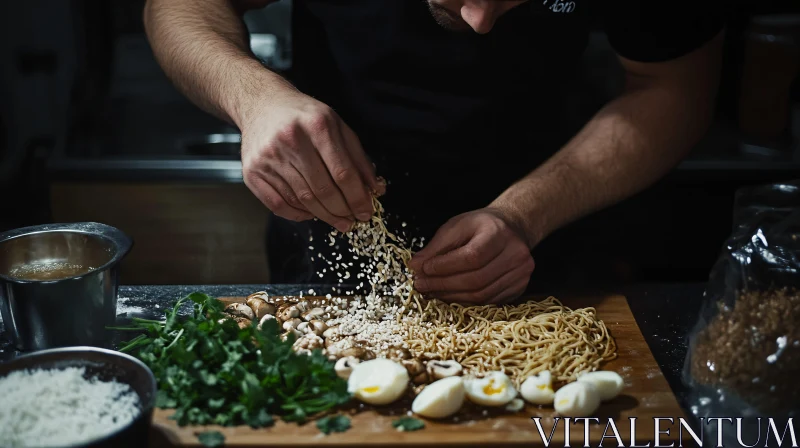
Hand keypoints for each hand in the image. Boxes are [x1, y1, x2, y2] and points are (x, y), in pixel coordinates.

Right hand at [240, 90, 384, 232]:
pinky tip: (311, 213)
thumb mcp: (338, 127)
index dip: (358, 198)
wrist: (262, 105)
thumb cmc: (305, 118)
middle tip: (352, 221)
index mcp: (317, 126)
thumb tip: (376, 191)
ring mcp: (268, 158)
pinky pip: (278, 205)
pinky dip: (298, 215)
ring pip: (302, 200)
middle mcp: (291, 140)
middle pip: (323, 190)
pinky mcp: (252, 172)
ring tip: (338, 220)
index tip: (366, 212)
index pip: (343, 173)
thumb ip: (358, 158)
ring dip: (324, 216)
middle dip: (342, 211)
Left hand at [408, 208, 534, 303]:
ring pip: (481, 295)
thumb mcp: (456, 226)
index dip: (444, 267)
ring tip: (432, 291)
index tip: (422, 269)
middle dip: (443, 285)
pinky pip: (489, 302)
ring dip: (452, 297)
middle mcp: (516, 254)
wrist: (512, 228)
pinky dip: (465, 302)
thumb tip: (415, 266)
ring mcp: (521, 274)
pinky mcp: (519, 287)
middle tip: (421, 285)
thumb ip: (436, 247)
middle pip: (476, 280)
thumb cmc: (481, 226)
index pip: (471, 257)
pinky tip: (450, 295)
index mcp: (499, 233)